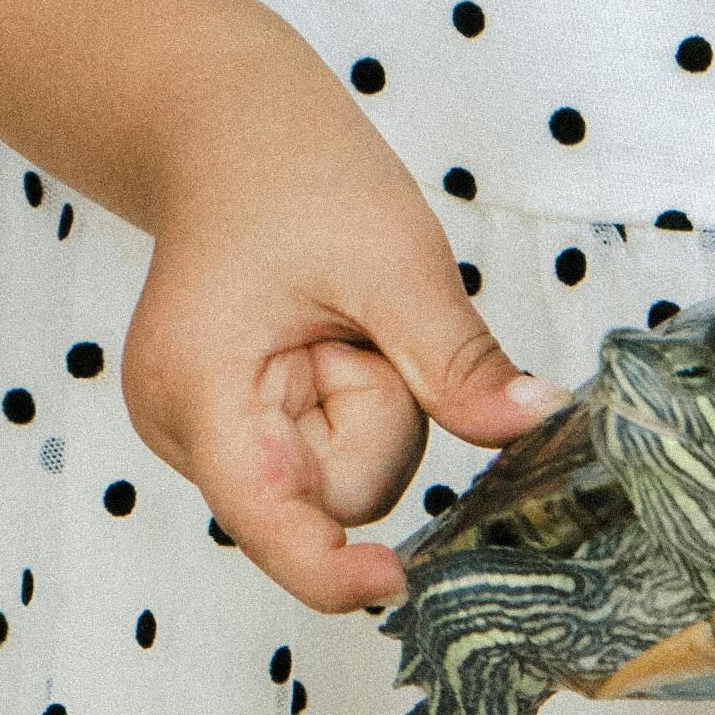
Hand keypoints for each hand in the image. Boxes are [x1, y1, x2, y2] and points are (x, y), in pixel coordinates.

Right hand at [126, 57, 551, 609]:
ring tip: (341, 325)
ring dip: (368, 414)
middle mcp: (181, 428)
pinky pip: (323, 461)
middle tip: (362, 331)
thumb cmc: (290, 174)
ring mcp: (201, 435)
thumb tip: (533, 427)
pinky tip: (325, 345)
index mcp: (198, 387)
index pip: (264, 517)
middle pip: (323, 500)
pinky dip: (350, 410)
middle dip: (378, 426)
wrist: (227, 131)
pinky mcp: (232, 431)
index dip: (328, 568)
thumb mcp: (394, 257)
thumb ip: (456, 359)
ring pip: (332, 485)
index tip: (395, 583)